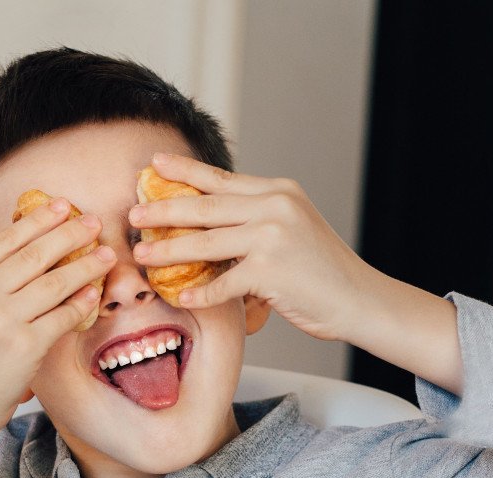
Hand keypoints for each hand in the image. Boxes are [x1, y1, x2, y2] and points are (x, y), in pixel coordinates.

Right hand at [0, 197, 113, 431]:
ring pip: (55, 283)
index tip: (62, 205)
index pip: (6, 239)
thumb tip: (31, 241)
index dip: (39, 219)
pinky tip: (94, 293)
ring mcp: (0, 321)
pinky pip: (64, 316)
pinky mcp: (24, 346)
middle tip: (94, 222)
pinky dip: (83, 303)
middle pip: (34, 255)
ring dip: (86, 266)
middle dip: (70, 234)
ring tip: (106, 255)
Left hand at [129, 152, 381, 342]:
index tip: (154, 163)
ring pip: (206, 243)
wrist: (360, 299)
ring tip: (142, 256)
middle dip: (163, 211)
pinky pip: (223, 283)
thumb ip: (254, 219)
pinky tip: (180, 298)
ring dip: (169, 251)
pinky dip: (200, 294)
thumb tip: (208, 221)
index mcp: (278, 191)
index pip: (221, 179)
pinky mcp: (271, 271)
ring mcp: (273, 237)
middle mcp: (275, 206)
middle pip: (205, 206)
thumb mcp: (291, 229)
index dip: (184, 171)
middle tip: (132, 214)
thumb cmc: (321, 270)